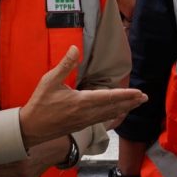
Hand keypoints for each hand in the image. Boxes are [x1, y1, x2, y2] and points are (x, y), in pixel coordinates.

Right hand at [19, 46, 146, 147]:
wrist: (31, 129)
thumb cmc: (40, 104)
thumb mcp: (49, 81)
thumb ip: (65, 65)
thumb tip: (75, 48)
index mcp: (81, 101)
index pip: (109, 97)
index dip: (125, 95)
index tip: (139, 93)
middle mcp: (86, 113)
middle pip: (114, 108)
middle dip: (130, 102)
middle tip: (144, 98)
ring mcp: (85, 122)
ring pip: (109, 115)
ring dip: (124, 109)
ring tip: (135, 104)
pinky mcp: (81, 126)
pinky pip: (102, 120)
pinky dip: (113, 116)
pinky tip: (116, 114)